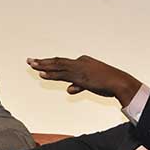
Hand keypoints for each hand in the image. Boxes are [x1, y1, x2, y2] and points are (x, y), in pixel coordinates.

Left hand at [27, 55, 141, 105]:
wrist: (119, 81)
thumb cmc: (109, 83)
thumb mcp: (91, 84)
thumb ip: (78, 86)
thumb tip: (69, 89)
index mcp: (82, 61)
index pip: (63, 62)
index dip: (50, 63)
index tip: (41, 64)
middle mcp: (79, 62)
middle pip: (57, 61)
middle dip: (42, 61)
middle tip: (30, 60)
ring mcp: (79, 69)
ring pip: (57, 66)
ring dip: (43, 66)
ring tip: (32, 65)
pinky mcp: (79, 76)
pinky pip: (62, 75)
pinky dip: (51, 74)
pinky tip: (42, 75)